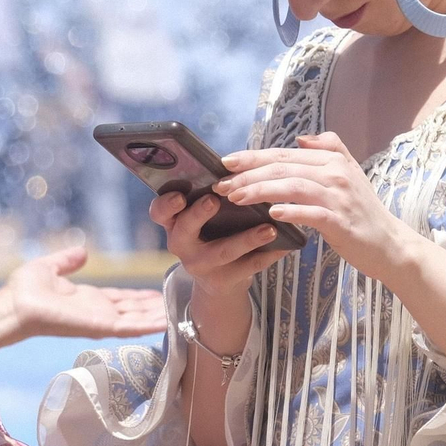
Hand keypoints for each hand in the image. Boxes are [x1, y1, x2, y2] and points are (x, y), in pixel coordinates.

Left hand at [0, 245, 163, 351]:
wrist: (15, 304)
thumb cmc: (25, 290)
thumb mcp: (50, 267)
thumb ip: (67, 261)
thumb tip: (83, 252)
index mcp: (87, 299)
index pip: (120, 298)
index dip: (139, 296)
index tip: (158, 292)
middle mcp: (97, 312)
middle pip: (133, 310)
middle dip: (154, 307)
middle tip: (178, 302)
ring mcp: (100, 321)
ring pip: (136, 319)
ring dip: (156, 316)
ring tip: (180, 312)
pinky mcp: (100, 327)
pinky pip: (129, 327)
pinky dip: (148, 324)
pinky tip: (167, 321)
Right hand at [149, 187, 291, 358]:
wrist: (219, 278)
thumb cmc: (212, 232)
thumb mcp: (201, 216)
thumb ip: (208, 193)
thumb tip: (234, 165)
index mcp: (174, 222)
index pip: (159, 212)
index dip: (166, 204)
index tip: (179, 195)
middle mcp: (181, 244)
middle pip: (184, 230)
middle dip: (197, 215)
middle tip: (214, 200)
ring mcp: (201, 265)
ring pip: (222, 251)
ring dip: (247, 239)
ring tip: (270, 228)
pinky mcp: (223, 280)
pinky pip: (248, 267)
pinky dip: (268, 254)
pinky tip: (286, 244)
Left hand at [216, 131, 417, 286]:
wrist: (390, 244)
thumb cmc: (363, 212)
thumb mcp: (349, 174)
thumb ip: (329, 149)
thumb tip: (301, 138)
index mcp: (332, 160)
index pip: (284, 153)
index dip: (252, 156)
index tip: (225, 162)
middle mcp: (335, 173)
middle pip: (283, 167)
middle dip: (248, 174)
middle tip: (221, 184)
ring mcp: (339, 197)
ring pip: (292, 186)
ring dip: (260, 190)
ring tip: (235, 197)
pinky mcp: (341, 221)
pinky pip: (311, 213)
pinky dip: (290, 211)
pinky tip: (271, 214)